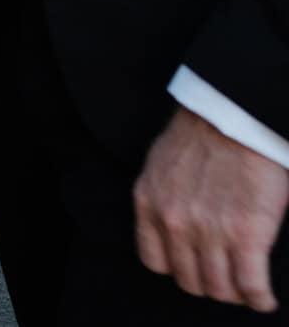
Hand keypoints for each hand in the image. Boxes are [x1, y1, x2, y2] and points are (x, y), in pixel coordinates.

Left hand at [134, 106, 287, 312]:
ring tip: (247, 289)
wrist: (234, 116)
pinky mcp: (246, 234)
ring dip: (235, 294)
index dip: (179, 269)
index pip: (155, 261)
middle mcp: (174, 222)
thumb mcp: (160, 166)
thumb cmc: (202, 134)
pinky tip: (265, 300)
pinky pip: (250, 284)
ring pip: (219, 288)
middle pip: (189, 280)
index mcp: (150, 204)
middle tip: (228, 280)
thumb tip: (175, 219)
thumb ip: (163, 198)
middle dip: (209, 285)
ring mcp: (209, 231)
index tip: (195, 268)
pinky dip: (259, 298)